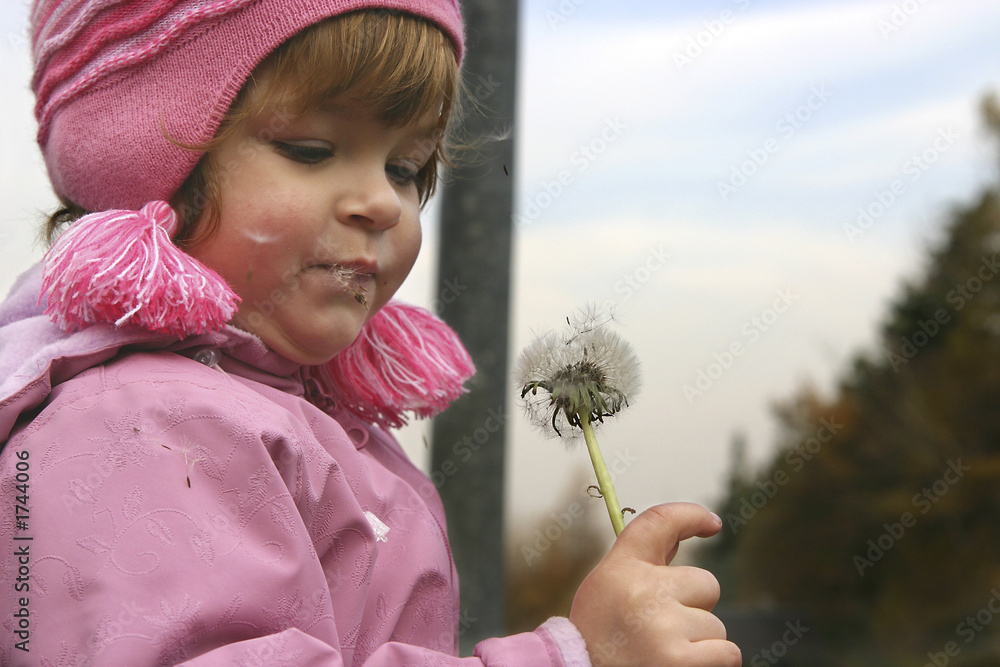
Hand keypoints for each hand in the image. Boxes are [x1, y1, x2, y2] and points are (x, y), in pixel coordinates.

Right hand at [569, 503, 741, 666]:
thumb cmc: (602, 636)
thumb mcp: (609, 589)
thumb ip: (647, 565)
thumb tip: (689, 532)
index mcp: (621, 569)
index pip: (659, 521)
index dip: (691, 515)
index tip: (711, 523)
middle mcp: (642, 591)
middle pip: (706, 584)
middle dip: (695, 608)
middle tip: (661, 630)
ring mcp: (663, 627)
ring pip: (715, 625)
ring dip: (699, 643)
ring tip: (662, 655)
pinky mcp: (680, 662)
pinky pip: (727, 653)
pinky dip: (713, 663)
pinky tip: (680, 666)